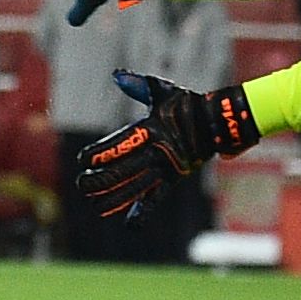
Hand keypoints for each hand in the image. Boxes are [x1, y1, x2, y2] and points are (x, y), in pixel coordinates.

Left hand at [76, 71, 260, 220]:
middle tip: (81, 185)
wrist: (219, 123)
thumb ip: (137, 85)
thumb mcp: (163, 91)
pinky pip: (157, 199)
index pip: (119, 144)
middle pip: (122, 170)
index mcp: (151, 130)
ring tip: (94, 204)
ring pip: (135, 188)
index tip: (83, 159)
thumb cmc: (187, 104)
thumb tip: (117, 75)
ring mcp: (165, 169)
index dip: (100, 153)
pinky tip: (130, 224)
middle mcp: (156, 153)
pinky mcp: (173, 180)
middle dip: (99, 180)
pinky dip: (144, 212)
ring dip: (113, 198)